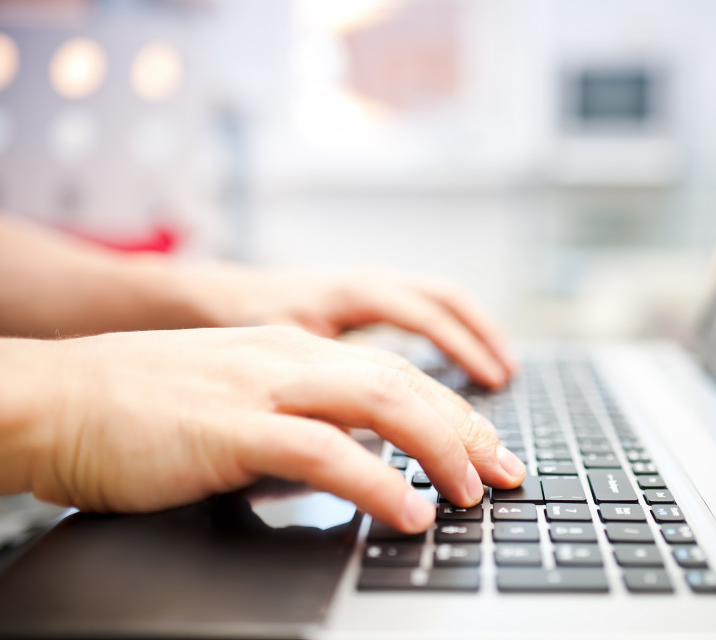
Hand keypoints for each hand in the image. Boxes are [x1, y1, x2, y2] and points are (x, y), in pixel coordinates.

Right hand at [10, 327, 525, 531]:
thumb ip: (294, 418)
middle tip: (506, 473)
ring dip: (441, 450)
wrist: (54, 398)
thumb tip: (349, 462)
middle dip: (468, 429)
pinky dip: (378, 482)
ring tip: (474, 493)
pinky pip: (326, 451)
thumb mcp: (234, 399)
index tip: (488, 448)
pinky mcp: (234, 426)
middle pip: (406, 383)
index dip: (451, 411)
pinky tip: (408, 511)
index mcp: (293, 348)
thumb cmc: (136, 409)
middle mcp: (290, 356)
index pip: (394, 372)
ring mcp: (264, 385)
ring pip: (383, 403)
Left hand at [183, 265, 515, 388]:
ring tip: (505, 372)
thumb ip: (325, 389)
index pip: (427, 317)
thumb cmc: (236, 329)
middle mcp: (369, 280)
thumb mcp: (276, 358)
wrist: (205, 299)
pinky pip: (427, 304)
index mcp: (352, 292)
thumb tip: (367, 438)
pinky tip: (465, 362)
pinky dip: (455, 330)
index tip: (487, 387)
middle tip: (506, 385)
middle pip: (447, 303)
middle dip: (484, 345)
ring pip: (443, 298)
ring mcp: (371, 283)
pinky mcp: (368, 296)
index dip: (462, 354)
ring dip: (478, 332)